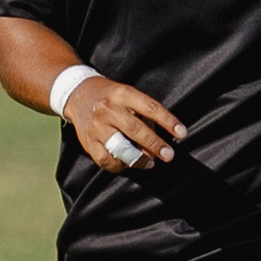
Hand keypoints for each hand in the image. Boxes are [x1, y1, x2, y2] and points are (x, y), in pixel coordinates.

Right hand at [57, 70, 185, 175]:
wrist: (78, 94)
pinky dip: (119, 166)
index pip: (150, 107)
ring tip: (149, 163)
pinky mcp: (88, 142)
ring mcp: (96, 126)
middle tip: (169, 155)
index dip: (168, 121)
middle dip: (155, 144)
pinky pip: (106, 160)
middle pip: (135, 129)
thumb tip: (156, 148)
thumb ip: (145, 118)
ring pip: (119, 148)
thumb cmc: (112, 97)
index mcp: (122, 94)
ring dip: (138, 159)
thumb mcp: (129, 96)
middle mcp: (108, 109)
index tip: (182, 133)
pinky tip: (127, 164)